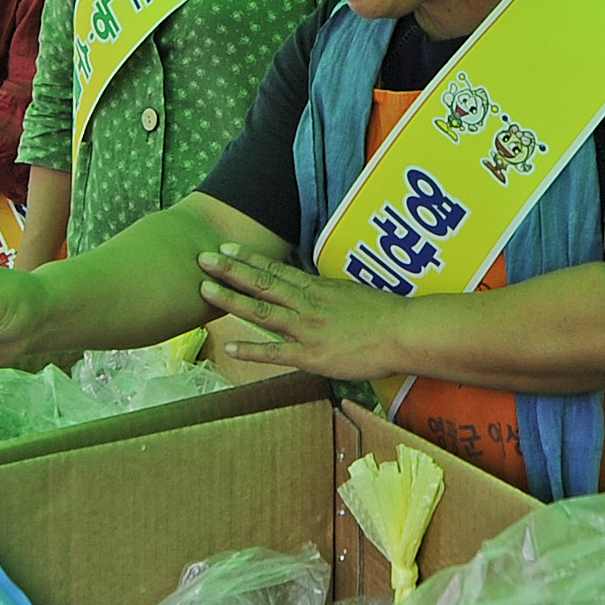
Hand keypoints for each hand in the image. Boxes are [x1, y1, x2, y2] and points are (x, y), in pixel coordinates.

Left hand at [194, 243, 410, 382]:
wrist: (403, 333)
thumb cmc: (385, 315)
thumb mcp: (352, 294)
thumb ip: (329, 294)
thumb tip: (316, 291)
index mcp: (318, 289)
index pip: (277, 270)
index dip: (249, 259)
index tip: (226, 248)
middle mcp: (307, 305)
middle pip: (262, 283)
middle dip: (230, 270)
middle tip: (202, 258)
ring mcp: (306, 330)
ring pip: (261, 312)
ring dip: (231, 300)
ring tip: (204, 290)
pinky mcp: (311, 356)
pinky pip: (276, 353)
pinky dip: (251, 351)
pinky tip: (230, 348)